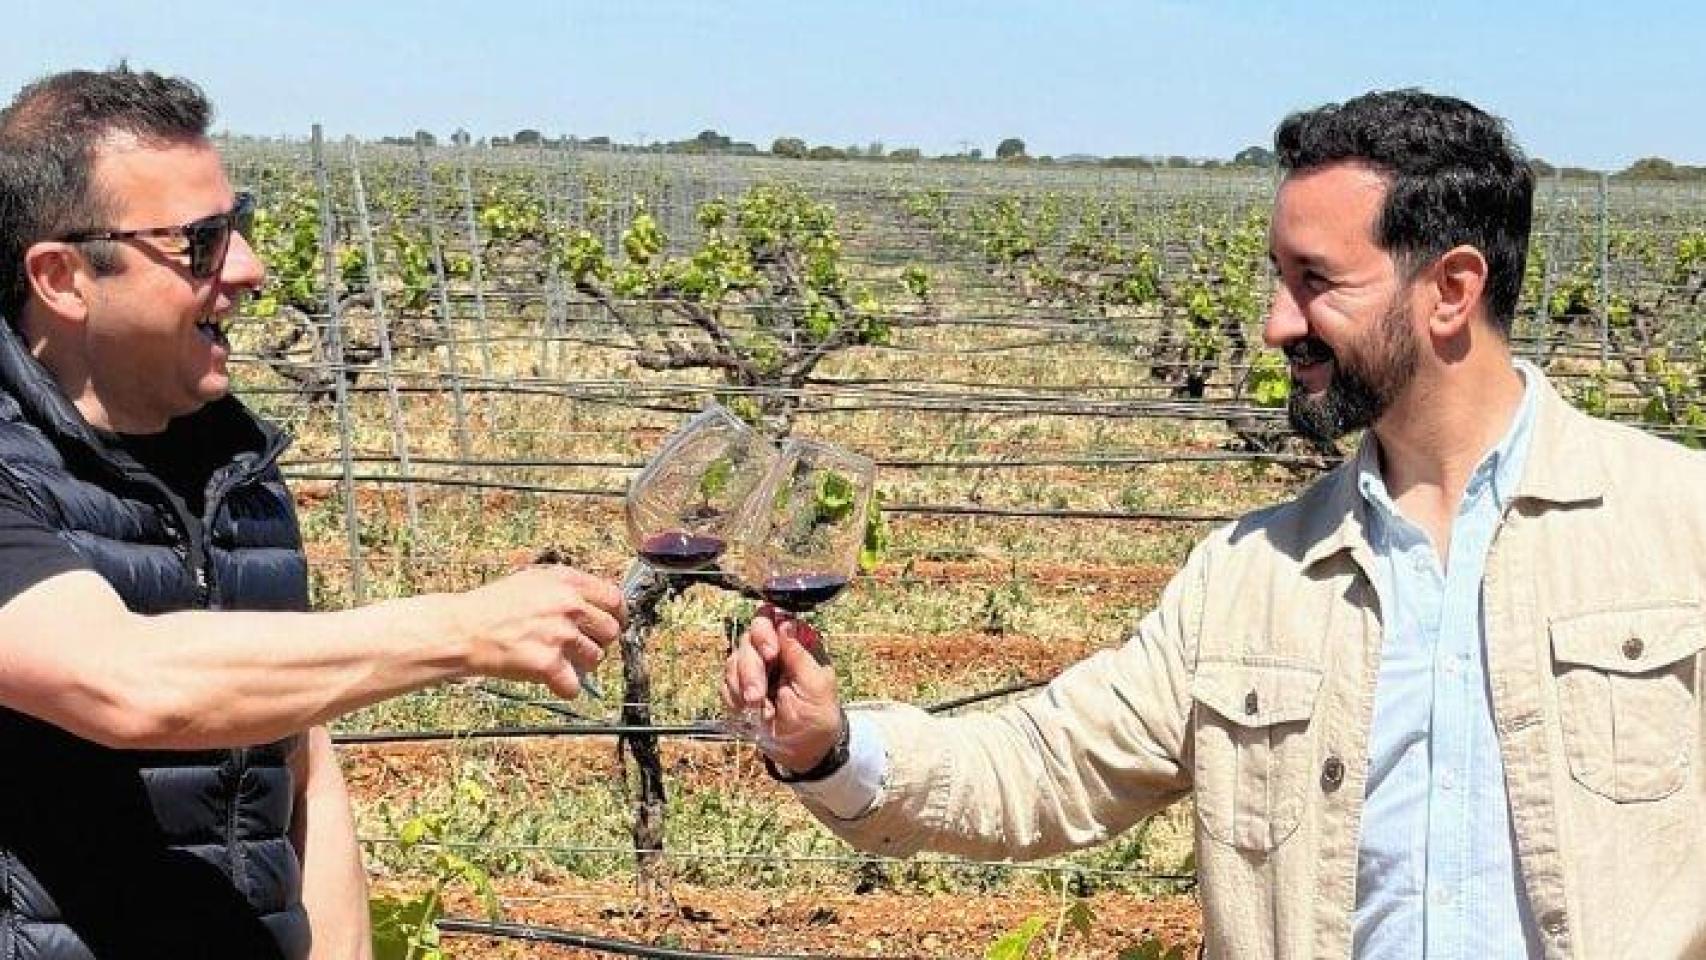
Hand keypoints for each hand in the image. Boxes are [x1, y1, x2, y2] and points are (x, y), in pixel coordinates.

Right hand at [456, 565, 625, 698]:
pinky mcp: (548, 663)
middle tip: (579, 647)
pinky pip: (574, 685)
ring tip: (556, 660)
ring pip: (595, 659)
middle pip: (610, 631)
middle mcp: (568, 605)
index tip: (613, 624)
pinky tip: (550, 680)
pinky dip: (564, 688)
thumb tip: (594, 604)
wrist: (462, 629)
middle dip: (598, 642)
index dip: (617, 615)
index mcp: (566, 581)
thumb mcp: (532, 581)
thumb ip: (565, 589)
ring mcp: (560, 634)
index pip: (614, 598)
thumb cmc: (491, 607)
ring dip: (579, 664)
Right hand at [721, 605, 841, 770]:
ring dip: (742, 687)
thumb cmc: (818, 717)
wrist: (804, 751)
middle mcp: (773, 650)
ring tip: (759, 708)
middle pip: (749, 638)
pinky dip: (734, 699)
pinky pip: (725, 683)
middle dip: (751, 667)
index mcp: (796, 643)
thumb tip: (786, 622)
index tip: (770, 653)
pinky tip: (750, 712)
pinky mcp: (739, 687)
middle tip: (757, 695)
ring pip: (733, 660)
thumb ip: (800, 655)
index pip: (773, 619)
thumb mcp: (817, 686)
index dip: (765, 631)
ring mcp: (754, 668)